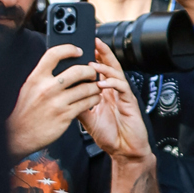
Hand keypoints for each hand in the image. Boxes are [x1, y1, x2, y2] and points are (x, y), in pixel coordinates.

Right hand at [6, 45, 99, 157]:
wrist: (20, 133)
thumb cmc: (26, 110)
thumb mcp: (30, 87)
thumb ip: (44, 76)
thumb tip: (61, 65)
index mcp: (37, 77)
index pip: (54, 54)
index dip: (69, 49)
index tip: (78, 50)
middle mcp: (47, 88)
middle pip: (77, 71)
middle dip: (90, 71)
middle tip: (93, 72)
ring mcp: (58, 102)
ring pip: (85, 88)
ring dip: (95, 87)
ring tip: (96, 87)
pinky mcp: (66, 115)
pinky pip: (86, 103)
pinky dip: (94, 99)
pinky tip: (94, 99)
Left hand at [80, 40, 155, 192]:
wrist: (124, 152)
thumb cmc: (110, 136)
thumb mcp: (87, 118)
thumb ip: (78, 103)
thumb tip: (62, 93)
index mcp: (105, 93)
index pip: (99, 70)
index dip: (93, 56)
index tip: (82, 46)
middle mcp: (115, 91)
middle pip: (110, 65)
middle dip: (102, 52)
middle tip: (93, 40)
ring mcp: (123, 96)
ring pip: (116, 73)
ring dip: (104, 67)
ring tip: (92, 64)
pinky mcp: (130, 103)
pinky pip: (122, 88)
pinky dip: (112, 83)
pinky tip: (102, 84)